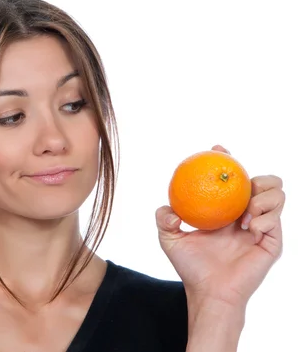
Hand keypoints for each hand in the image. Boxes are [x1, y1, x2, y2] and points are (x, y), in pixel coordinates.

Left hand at [155, 145, 283, 306]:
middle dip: (257, 176)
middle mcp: (246, 214)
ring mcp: (262, 226)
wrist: (208, 291)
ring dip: (263, 197)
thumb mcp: (169, 238)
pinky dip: (264, 219)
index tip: (218, 150)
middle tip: (241, 184)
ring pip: (278, 194)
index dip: (228, 159)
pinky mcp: (272, 241)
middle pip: (264, 181)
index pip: (233, 178)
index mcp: (225, 208)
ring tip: (245, 213)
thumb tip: (168, 207)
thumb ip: (163, 218)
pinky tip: (248, 228)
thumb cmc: (190, 266)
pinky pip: (276, 220)